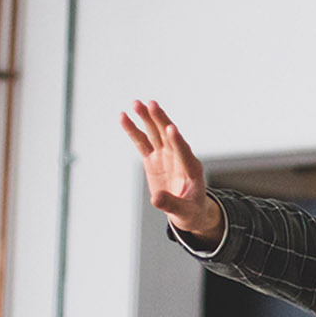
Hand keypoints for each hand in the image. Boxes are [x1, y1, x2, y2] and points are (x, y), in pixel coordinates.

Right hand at [119, 100, 222, 243]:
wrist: (187, 210)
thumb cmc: (190, 211)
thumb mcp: (183, 212)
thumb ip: (170, 204)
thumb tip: (155, 199)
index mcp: (192, 169)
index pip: (184, 152)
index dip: (178, 141)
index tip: (171, 128)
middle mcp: (179, 158)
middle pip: (169, 136)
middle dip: (161, 120)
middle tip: (152, 105)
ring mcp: (165, 156)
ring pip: (155, 134)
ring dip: (147, 118)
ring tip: (136, 103)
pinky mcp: (153, 159)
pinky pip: (142, 142)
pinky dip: (133, 130)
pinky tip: (124, 116)